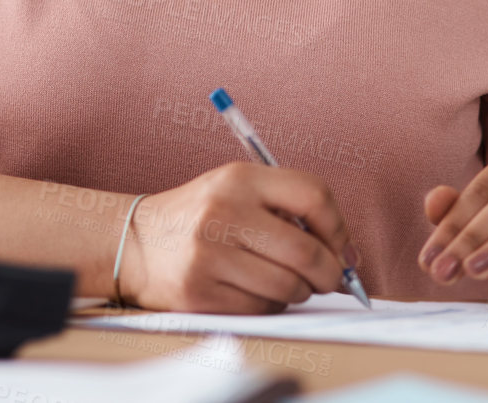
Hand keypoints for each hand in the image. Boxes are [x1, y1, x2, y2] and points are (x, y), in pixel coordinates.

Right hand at [117, 162, 359, 313]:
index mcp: (239, 178)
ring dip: (299, 292)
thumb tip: (350, 257)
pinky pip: (260, 308)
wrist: (137, 242)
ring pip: (287, 286)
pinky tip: (256, 290)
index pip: (313, 194)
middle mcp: (223, 212)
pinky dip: (271, 305)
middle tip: (330, 279)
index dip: (338, 227)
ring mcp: (209, 254)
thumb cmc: (202, 215)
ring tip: (286, 282)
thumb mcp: (239, 189)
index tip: (343, 247)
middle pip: (305, 251)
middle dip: (329, 273)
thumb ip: (292, 210)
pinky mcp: (199, 292)